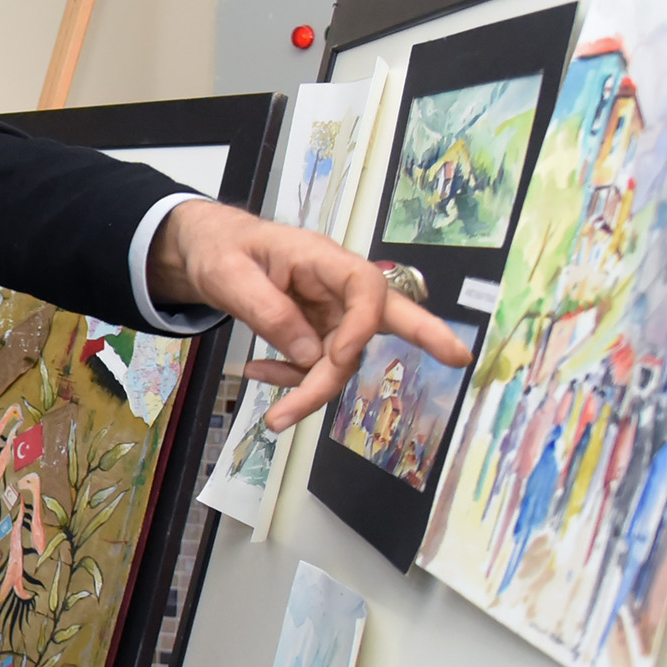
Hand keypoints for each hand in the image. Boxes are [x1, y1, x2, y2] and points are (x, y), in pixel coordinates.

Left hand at [147, 200, 469, 430]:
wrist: (207, 250)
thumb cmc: (220, 250)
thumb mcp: (227, 277)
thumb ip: (266, 311)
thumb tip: (312, 356)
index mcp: (319, 258)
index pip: (363, 285)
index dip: (362, 324)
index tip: (337, 357)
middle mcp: (335, 286)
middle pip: (389, 311)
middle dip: (427, 334)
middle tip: (459, 356)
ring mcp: (331, 311)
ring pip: (345, 357)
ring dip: (315, 389)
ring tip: (275, 416)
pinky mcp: (320, 331)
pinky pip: (320, 364)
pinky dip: (294, 378)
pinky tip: (258, 374)